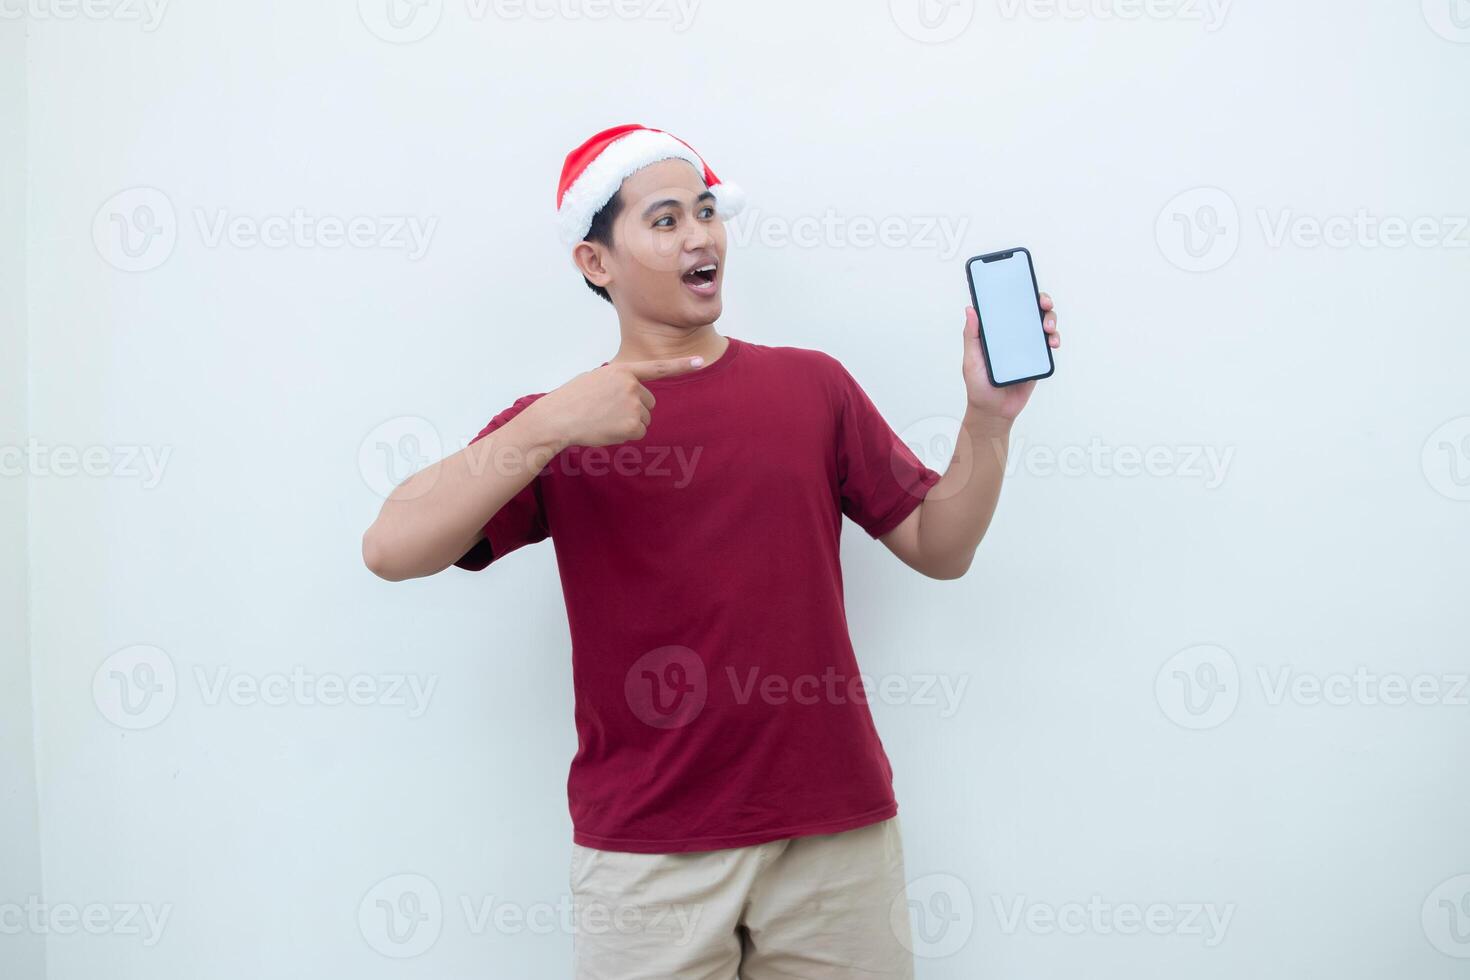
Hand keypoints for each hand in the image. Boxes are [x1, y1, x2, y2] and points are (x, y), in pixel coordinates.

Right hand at [528, 356, 705, 448]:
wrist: (557, 418)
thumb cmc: (571, 400)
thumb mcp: (596, 379)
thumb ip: (618, 381)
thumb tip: (633, 394)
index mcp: (623, 370)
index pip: (657, 368)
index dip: (681, 366)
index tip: (701, 362)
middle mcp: (632, 385)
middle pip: (649, 402)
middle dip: (634, 409)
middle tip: (606, 411)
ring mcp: (633, 405)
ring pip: (644, 419)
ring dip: (629, 422)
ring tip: (603, 419)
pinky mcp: (632, 424)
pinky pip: (638, 433)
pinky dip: (625, 435)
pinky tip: (606, 429)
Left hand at [962, 291, 1060, 421]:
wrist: (993, 411)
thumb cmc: (978, 385)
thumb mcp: (971, 359)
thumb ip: (971, 336)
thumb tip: (971, 309)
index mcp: (997, 331)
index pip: (1008, 306)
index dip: (1017, 292)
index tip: (1023, 283)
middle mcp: (1013, 335)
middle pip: (1031, 311)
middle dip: (1041, 302)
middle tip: (1043, 304)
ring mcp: (1027, 346)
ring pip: (1043, 325)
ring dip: (1050, 320)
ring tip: (1047, 328)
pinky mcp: (1037, 359)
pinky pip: (1048, 345)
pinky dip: (1054, 339)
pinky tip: (1052, 342)